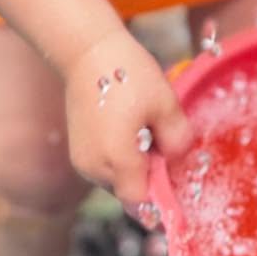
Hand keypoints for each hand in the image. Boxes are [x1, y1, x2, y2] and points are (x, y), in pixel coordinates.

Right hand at [62, 24, 192, 206]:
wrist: (88, 51)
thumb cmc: (128, 74)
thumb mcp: (165, 103)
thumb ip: (177, 139)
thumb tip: (178, 158)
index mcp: (117, 160)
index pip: (142, 204)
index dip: (161, 197)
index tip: (174, 179)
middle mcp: (95, 168)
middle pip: (131, 192)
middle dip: (151, 175)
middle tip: (160, 139)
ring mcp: (83, 161)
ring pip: (118, 180)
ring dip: (135, 165)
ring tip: (142, 127)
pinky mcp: (78, 152)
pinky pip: (106, 166)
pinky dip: (121, 156)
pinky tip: (127, 126)